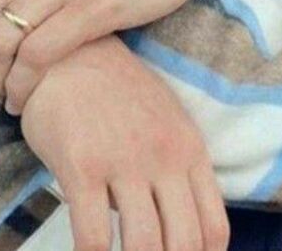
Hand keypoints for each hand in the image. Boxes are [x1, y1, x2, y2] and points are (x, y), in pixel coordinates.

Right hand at [21, 34, 229, 250]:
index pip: (213, 228)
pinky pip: (93, 237)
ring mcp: (123, 161)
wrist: (68, 51)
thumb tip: (179, 229)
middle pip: (184, 244)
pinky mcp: (82, 166)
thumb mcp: (165, 120)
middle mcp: (163, 156)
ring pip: (144, 246)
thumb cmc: (115, 91)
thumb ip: (178, 168)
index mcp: (188, 148)